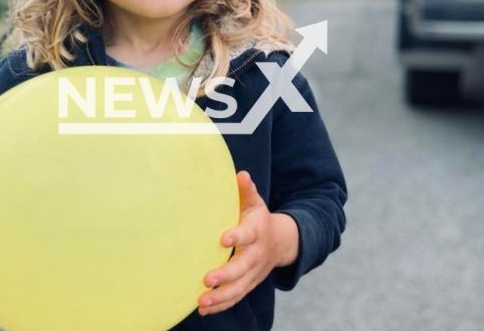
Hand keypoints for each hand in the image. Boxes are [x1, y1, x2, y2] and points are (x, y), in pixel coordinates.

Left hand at [197, 171, 284, 315]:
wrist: (281, 242)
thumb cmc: (259, 218)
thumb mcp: (255, 203)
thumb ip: (246, 190)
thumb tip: (241, 174)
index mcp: (257, 231)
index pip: (247, 234)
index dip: (237, 237)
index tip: (223, 239)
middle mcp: (256, 254)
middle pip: (243, 267)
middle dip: (226, 275)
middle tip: (207, 279)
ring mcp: (253, 272)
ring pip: (239, 288)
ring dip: (221, 296)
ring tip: (202, 301)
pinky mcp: (249, 283)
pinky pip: (236, 297)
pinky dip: (221, 305)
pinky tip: (203, 309)